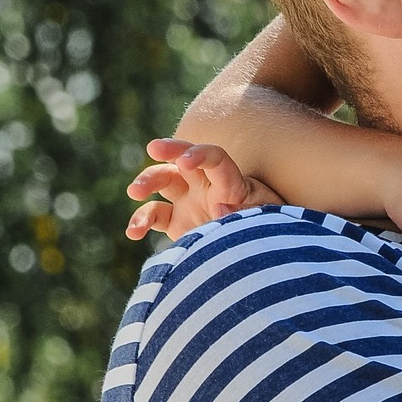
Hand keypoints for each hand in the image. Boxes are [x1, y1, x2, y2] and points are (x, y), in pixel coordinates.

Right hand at [126, 139, 281, 240]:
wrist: (257, 253)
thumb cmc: (268, 230)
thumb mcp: (268, 220)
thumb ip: (246, 213)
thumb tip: (219, 208)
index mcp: (232, 182)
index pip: (216, 158)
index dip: (200, 154)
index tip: (185, 161)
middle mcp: (207, 186)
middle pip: (184, 159)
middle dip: (170, 150)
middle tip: (153, 148)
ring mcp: (190, 202)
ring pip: (163, 181)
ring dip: (146, 181)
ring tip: (134, 192)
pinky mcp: (177, 222)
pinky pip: (153, 216)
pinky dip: (140, 221)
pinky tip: (133, 232)